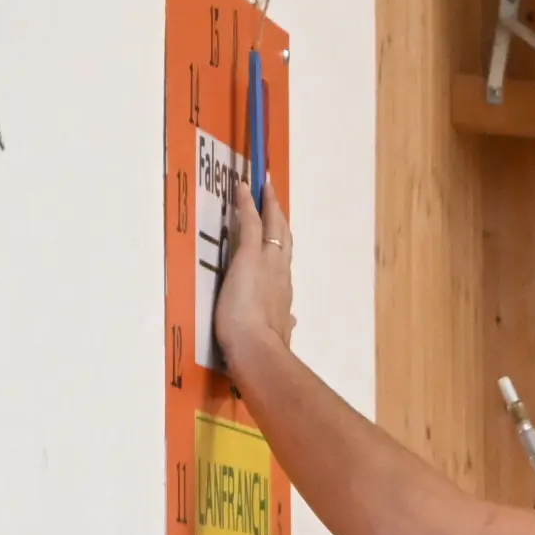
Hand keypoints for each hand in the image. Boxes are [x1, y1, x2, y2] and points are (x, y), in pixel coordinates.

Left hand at [214, 170, 294, 364]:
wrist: (258, 347)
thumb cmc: (265, 346)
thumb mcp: (279, 334)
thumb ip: (285, 325)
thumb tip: (293, 322)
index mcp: (284, 292)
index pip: (284, 260)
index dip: (283, 243)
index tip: (281, 229)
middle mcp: (280, 272)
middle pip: (284, 237)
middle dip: (279, 215)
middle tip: (274, 197)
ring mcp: (267, 261)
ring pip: (272, 227)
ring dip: (268, 206)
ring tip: (264, 188)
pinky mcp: (249, 255)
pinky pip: (250, 223)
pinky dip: (247, 203)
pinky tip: (242, 187)